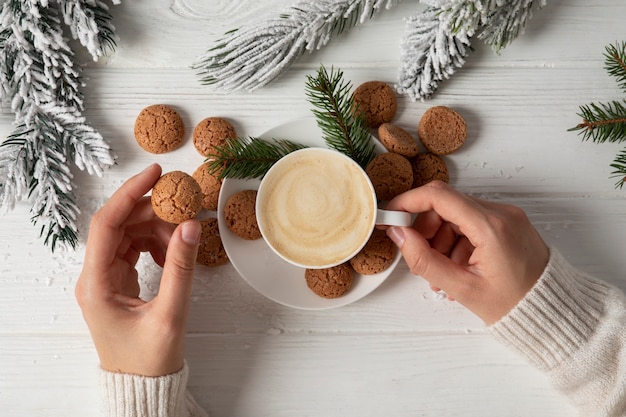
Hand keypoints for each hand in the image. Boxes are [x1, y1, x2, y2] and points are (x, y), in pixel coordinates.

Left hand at [75, 164, 200, 375]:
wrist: (142, 385)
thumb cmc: (149, 359)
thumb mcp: (171, 312)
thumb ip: (181, 267)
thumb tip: (191, 226)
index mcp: (95, 284)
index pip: (106, 224)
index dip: (130, 193)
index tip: (155, 173)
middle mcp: (94, 276)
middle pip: (119, 224)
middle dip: (152, 211)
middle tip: (183, 204)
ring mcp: (104, 278)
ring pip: (128, 233)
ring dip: (156, 228)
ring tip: (184, 235)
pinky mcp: (117, 281)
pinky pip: (135, 247)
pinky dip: (155, 242)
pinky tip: (173, 250)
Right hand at [385, 181, 548, 324]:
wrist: (553, 312)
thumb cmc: (515, 305)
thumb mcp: (461, 288)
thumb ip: (424, 259)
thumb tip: (399, 234)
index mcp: (492, 226)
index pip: (439, 196)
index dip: (409, 202)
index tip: (391, 215)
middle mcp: (501, 213)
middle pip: (445, 205)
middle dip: (425, 229)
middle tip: (420, 258)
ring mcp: (507, 216)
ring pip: (456, 214)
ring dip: (440, 238)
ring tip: (443, 272)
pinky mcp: (508, 223)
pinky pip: (470, 222)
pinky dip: (456, 240)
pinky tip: (458, 266)